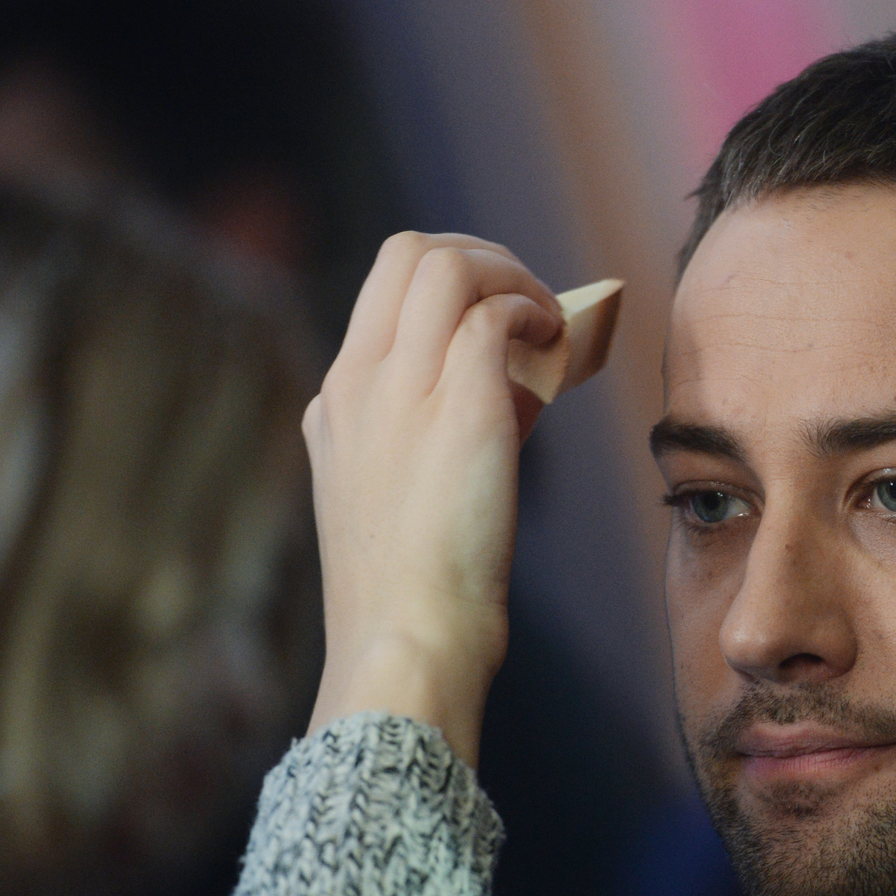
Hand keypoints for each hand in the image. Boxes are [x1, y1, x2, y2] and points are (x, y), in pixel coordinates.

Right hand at [302, 232, 563, 764]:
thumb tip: (523, 374)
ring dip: (513, 276)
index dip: (453, 285)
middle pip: (408, 252)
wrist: (406, 643)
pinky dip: (534, 313)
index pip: (384, 288)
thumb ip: (447, 422)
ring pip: (445, 263)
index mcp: (336, 402)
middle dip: (483, 258)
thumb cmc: (420, 589)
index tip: (501, 322)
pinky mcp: (458, 407)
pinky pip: (494, 312)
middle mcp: (357, 382)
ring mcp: (400, 389)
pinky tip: (559, 349)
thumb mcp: (406, 493)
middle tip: (532, 305)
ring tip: (550, 325)